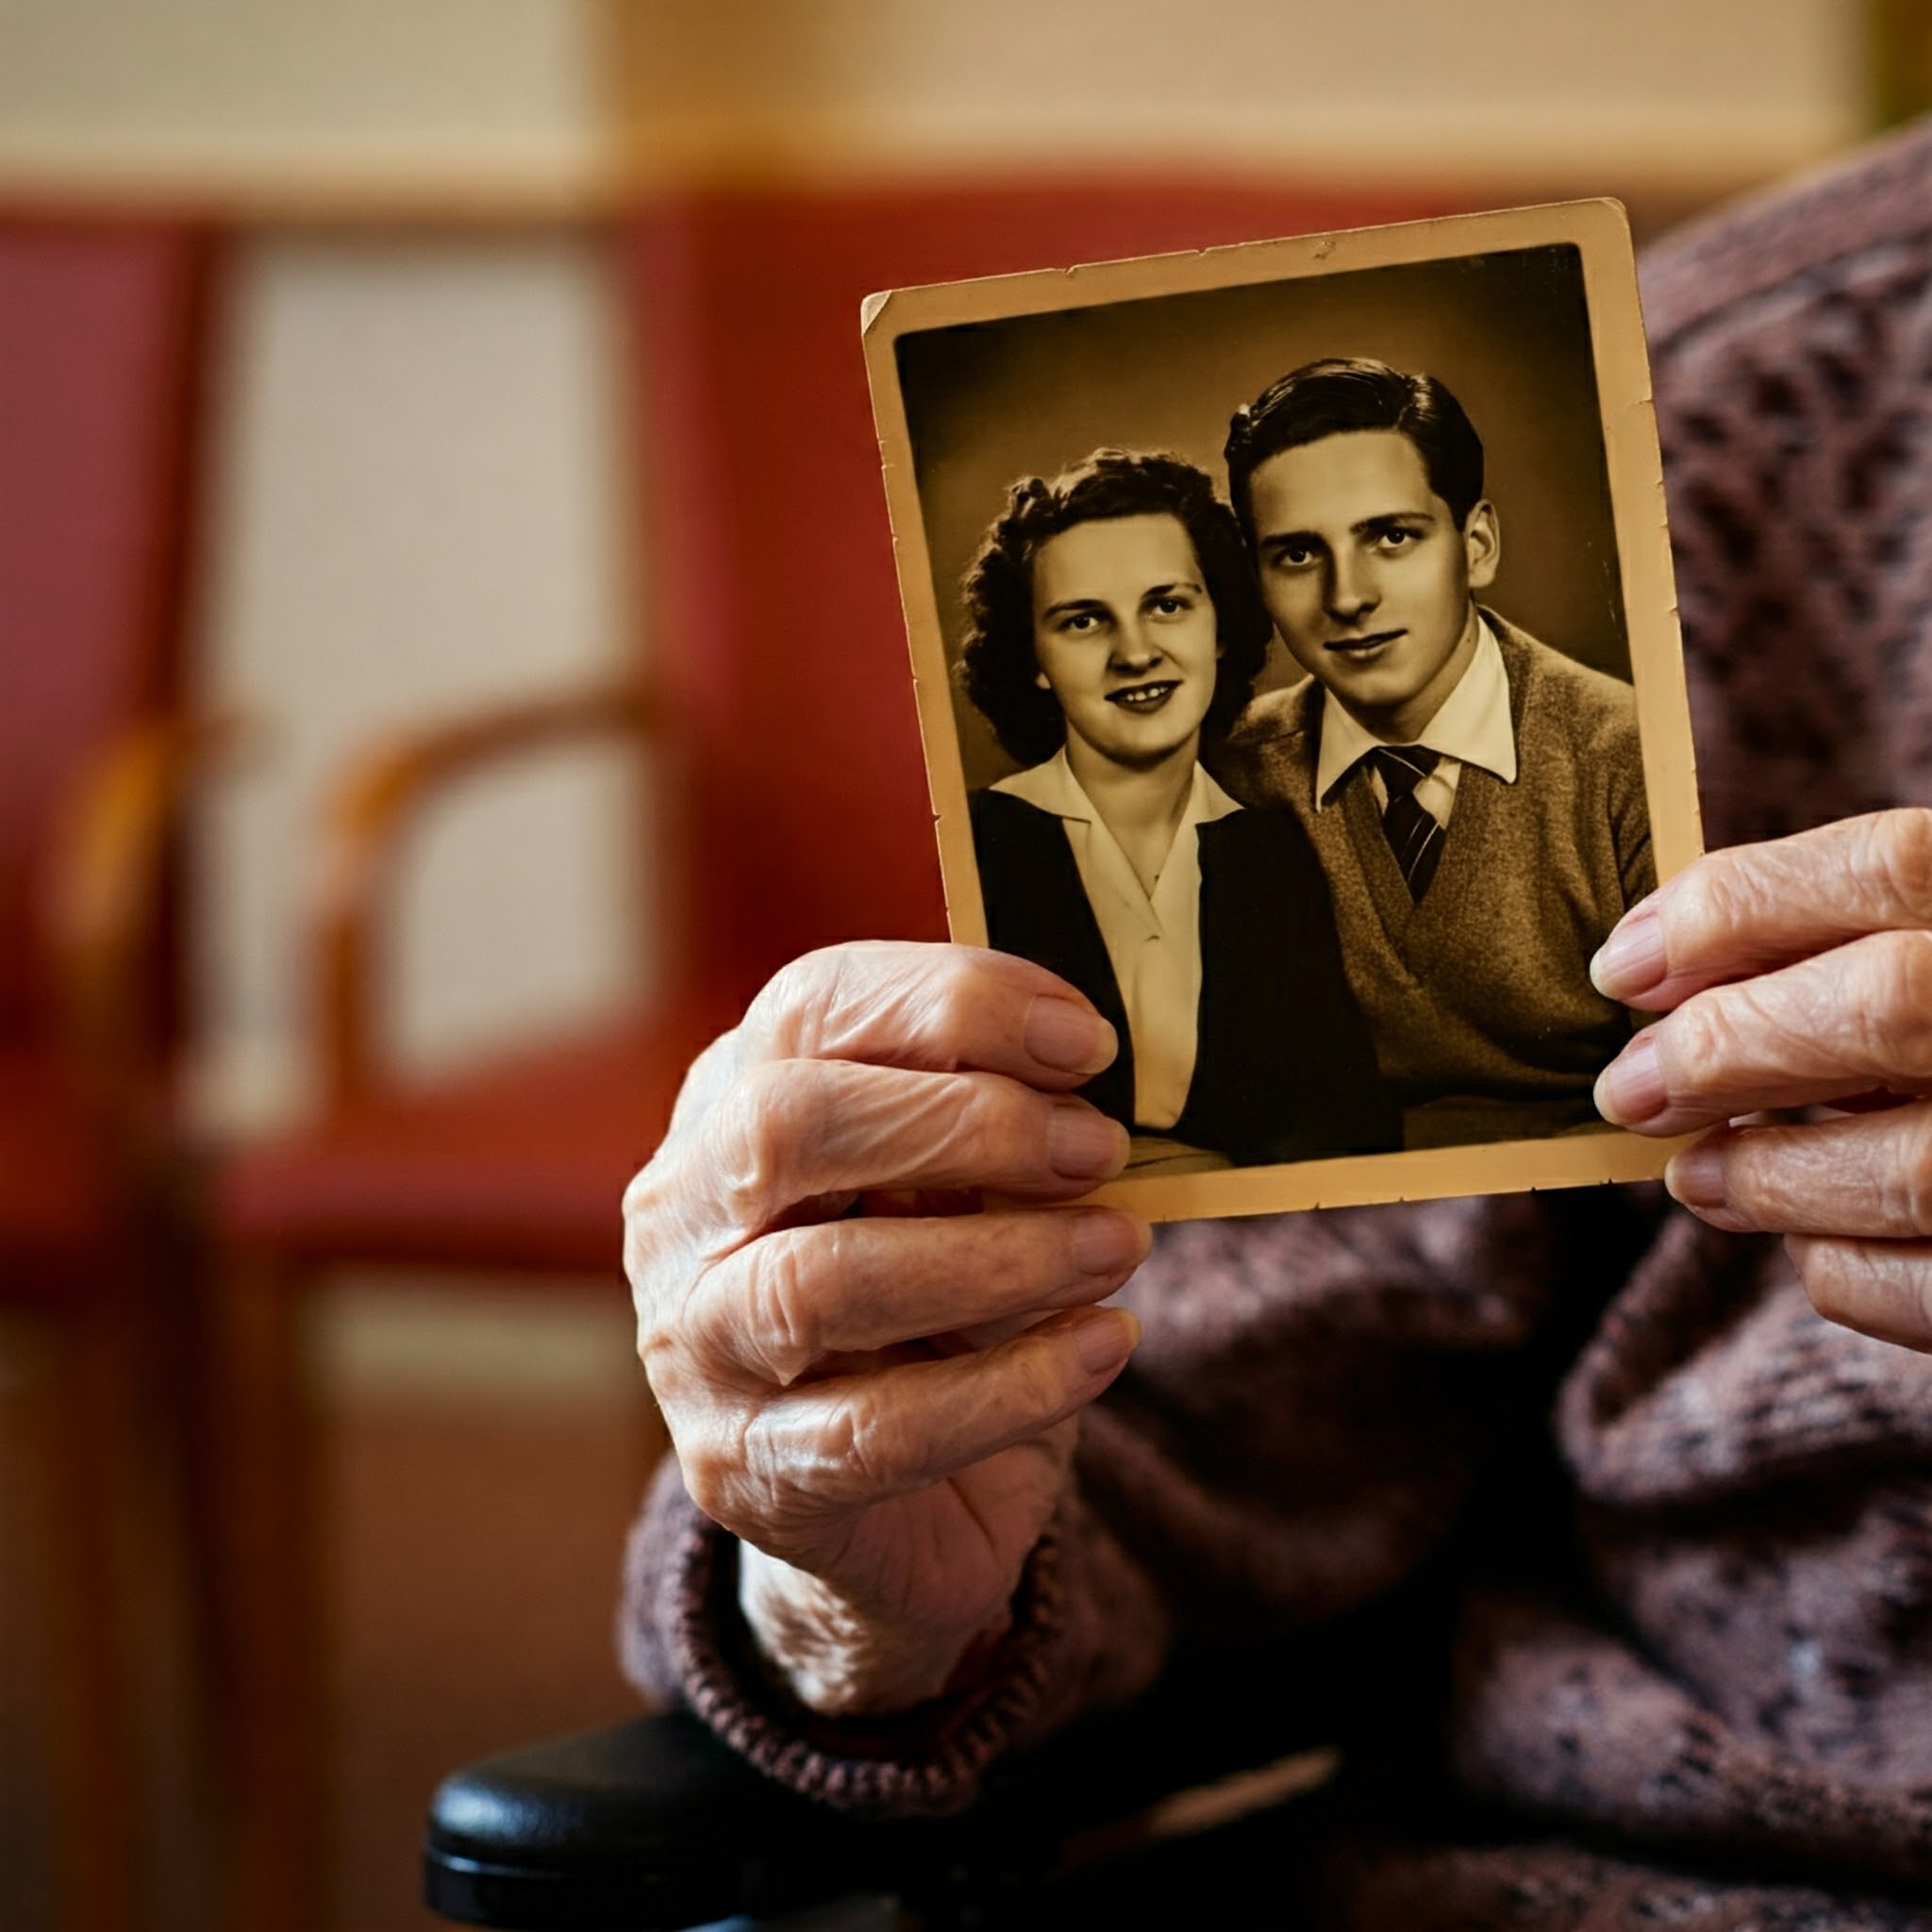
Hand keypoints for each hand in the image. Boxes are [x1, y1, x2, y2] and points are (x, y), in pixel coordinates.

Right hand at [623, 941, 1149, 1713]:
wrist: (896, 1505)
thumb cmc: (938, 1304)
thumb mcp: (958, 1189)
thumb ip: (994, 1118)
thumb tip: (1086, 1067)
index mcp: (729, 1101)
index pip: (811, 1008)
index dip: (953, 1004)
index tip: (1086, 1040)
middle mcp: (683, 1213)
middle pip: (786, 1126)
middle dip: (966, 1124)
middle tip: (1097, 1149)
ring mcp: (695, 1347)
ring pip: (820, 1284)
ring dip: (996, 1258)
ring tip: (1115, 1247)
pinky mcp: (746, 1471)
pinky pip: (882, 1427)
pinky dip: (1014, 1385)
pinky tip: (1104, 1346)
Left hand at [1590, 809, 1931, 1351]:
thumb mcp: (1923, 959)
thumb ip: (1836, 949)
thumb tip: (1653, 977)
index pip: (1893, 863)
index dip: (1736, 908)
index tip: (1620, 968)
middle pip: (1893, 1001)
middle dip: (1727, 1046)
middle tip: (1629, 1088)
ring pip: (1911, 1166)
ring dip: (1766, 1175)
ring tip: (1695, 1174)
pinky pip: (1929, 1286)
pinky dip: (1842, 1263)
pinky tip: (1809, 1237)